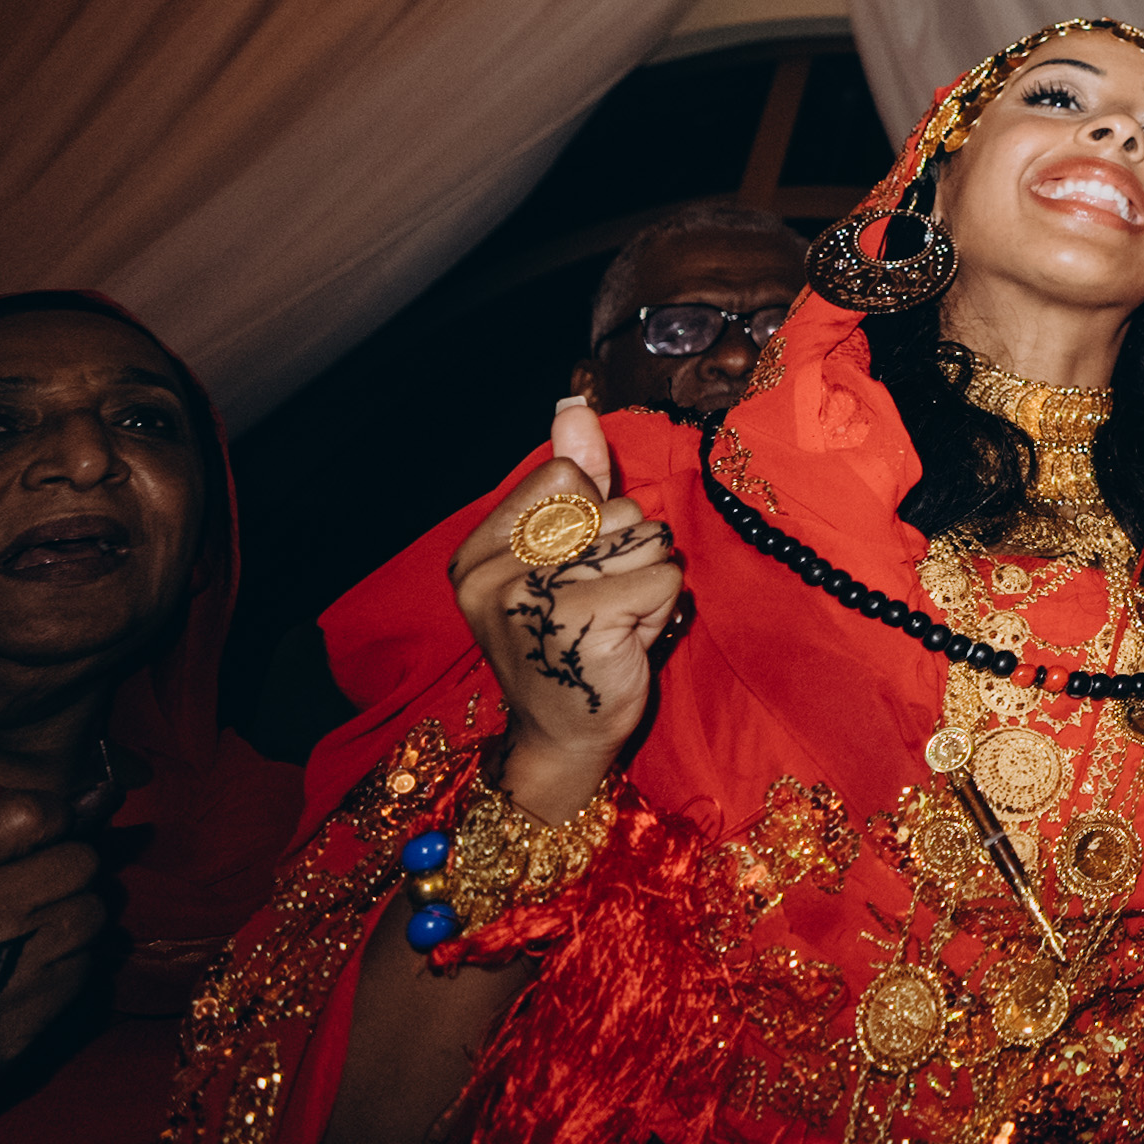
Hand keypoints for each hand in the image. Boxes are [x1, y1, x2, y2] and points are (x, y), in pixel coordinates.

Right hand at [0, 790, 105, 1111]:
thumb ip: (3, 833)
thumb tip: (104, 793)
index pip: (40, 814)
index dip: (45, 825)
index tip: (33, 843)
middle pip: (82, 864)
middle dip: (64, 874)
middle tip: (21, 898)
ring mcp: (16, 976)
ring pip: (93, 916)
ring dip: (70, 921)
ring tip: (18, 942)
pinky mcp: (31, 1027)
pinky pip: (86, 971)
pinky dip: (67, 968)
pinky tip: (22, 979)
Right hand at [450, 400, 684, 791]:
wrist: (565, 737)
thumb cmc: (571, 638)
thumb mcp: (565, 555)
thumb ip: (572, 481)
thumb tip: (573, 405)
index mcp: (479, 550)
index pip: (566, 474)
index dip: (595, 516)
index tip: (576, 569)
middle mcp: (493, 572)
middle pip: (613, 507)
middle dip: (628, 553)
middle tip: (599, 607)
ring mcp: (532, 598)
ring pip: (645, 538)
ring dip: (647, 580)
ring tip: (614, 622)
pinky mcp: (580, 622)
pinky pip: (664, 577)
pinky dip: (663, 606)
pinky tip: (629, 640)